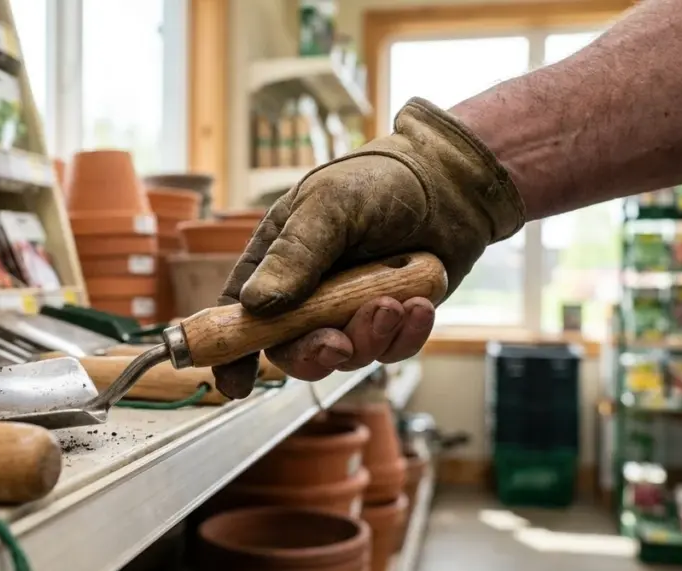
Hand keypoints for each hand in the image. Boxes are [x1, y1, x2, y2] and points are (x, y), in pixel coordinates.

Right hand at [213, 97, 525, 397]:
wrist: (450, 184)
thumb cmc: (378, 182)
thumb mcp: (328, 206)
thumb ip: (294, 254)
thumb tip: (256, 305)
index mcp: (275, 263)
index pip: (239, 315)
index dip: (231, 351)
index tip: (233, 383)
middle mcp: (307, 296)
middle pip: (291, 351)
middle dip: (314, 354)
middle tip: (338, 344)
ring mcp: (350, 313)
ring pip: (346, 357)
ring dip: (369, 337)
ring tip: (394, 301)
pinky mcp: (392, 324)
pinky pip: (391, 352)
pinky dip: (405, 336)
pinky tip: (419, 305)